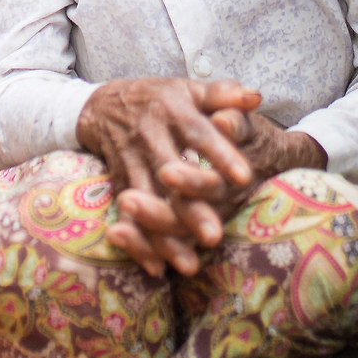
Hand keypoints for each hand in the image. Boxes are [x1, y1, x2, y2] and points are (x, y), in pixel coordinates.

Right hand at [75, 77, 322, 277]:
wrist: (101, 105)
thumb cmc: (158, 99)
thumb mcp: (188, 88)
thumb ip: (222, 94)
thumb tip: (255, 98)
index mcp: (173, 111)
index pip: (200, 134)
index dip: (220, 153)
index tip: (245, 177)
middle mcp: (151, 137)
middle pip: (172, 175)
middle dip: (191, 207)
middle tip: (215, 236)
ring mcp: (132, 161)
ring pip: (148, 203)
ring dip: (166, 235)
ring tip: (189, 265)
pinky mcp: (118, 183)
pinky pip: (126, 216)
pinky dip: (139, 243)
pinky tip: (156, 268)